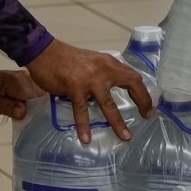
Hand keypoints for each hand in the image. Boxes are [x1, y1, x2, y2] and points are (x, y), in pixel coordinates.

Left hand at [0, 64, 39, 120]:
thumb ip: (6, 107)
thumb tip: (22, 113)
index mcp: (15, 82)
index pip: (36, 100)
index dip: (34, 113)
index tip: (29, 122)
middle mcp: (25, 77)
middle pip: (41, 98)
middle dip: (35, 110)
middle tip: (20, 118)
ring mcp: (27, 77)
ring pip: (40, 96)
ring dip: (33, 106)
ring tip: (18, 111)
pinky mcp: (26, 80)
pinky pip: (35, 93)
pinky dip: (31, 102)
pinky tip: (21, 106)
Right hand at [24, 41, 153, 142]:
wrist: (44, 52)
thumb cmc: (66, 59)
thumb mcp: (92, 62)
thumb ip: (103, 74)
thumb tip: (110, 91)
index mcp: (109, 63)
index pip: (133, 77)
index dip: (143, 92)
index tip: (147, 107)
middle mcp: (104, 69)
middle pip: (130, 84)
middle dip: (141, 101)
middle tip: (145, 116)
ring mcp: (90, 79)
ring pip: (108, 104)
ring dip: (117, 122)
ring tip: (125, 137)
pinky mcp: (75, 88)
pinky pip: (81, 110)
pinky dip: (84, 126)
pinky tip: (86, 138)